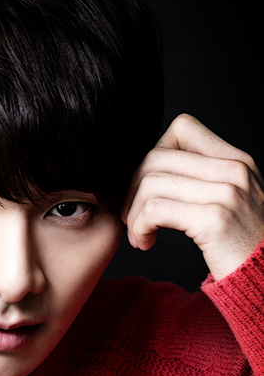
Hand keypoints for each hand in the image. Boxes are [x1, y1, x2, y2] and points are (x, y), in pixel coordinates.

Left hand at [121, 114, 263, 279]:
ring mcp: (227, 193)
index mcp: (237, 161)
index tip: (148, 188)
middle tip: (132, 216)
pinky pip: (154, 210)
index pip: (182, 127)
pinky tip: (145, 242)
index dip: (153, 155)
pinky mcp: (214, 220)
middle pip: (156, 157)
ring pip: (150, 184)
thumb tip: (153, 167)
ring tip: (139, 234)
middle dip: (132, 189)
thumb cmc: (243, 248)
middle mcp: (234, 170)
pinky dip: (139, 227)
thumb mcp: (231, 201)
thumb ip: (203, 180)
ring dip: (133, 213)